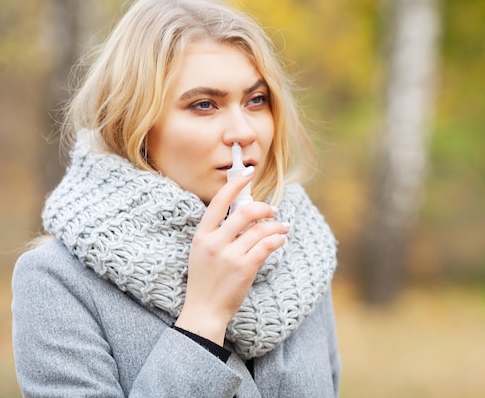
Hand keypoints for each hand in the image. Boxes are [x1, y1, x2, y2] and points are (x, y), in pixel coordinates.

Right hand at [174, 169, 287, 344]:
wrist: (204, 311)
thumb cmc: (205, 281)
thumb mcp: (202, 252)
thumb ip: (217, 233)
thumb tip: (241, 213)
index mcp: (201, 235)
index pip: (219, 201)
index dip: (235, 184)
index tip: (247, 173)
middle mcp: (214, 242)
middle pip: (245, 212)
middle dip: (264, 207)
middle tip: (273, 210)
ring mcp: (229, 256)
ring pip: (260, 229)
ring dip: (276, 225)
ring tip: (282, 227)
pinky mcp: (244, 268)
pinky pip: (267, 245)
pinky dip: (277, 239)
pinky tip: (281, 239)